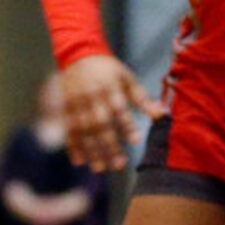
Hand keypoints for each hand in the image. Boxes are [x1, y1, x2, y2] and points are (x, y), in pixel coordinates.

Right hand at [59, 53, 160, 172]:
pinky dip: (72, 145)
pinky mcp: (64, 108)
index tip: (135, 141)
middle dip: (108, 145)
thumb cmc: (108, 69)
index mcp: (108, 87)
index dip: (126, 124)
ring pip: (83, 130)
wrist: (78, 55)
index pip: (118, 108)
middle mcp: (91, 96)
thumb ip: (141, 97)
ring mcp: (75, 103)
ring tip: (100, 168)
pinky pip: (68, 129)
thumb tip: (160, 114)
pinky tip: (79, 161)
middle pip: (100, 124)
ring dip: (91, 150)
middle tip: (119, 165)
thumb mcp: (126, 78)